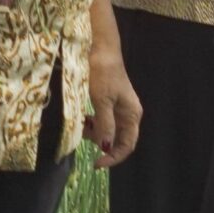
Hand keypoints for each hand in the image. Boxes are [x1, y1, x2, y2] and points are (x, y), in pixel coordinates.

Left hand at [84, 49, 141, 167]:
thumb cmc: (103, 73)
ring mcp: (118, 108)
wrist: (100, 49)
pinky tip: (83, 117)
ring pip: (108, 131)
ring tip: (82, 123)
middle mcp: (128, 114)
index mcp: (132, 115)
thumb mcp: (102, 101)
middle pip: (117, 140)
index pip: (127, 145)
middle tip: (84, 136)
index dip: (113, 157)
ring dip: (94, 132)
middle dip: (101, 143)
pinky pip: (102, 120)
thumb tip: (105, 147)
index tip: (96, 163)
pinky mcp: (109, 102)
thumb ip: (105, 125)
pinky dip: (92, 123)